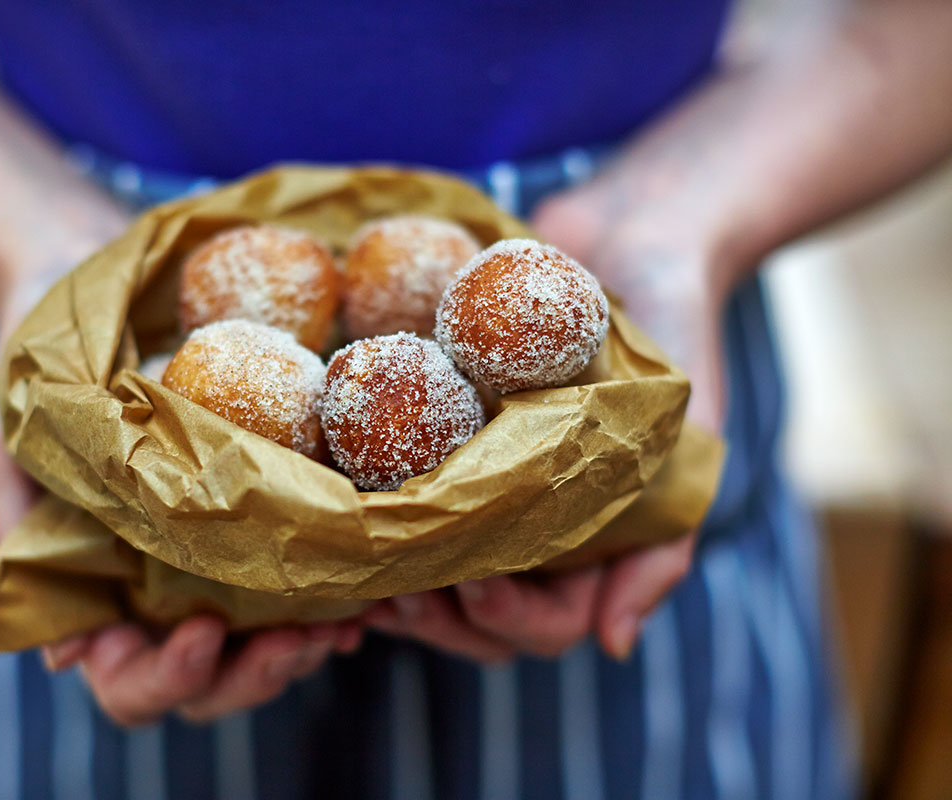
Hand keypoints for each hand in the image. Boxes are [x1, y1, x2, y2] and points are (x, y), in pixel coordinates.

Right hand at [0, 222, 362, 726]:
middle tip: (302, 640)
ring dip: (302, 649)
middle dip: (253, 674)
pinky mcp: (251, 517)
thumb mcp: (9, 436)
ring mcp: (205, 559)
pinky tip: (367, 593)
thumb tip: (64, 657)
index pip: (123, 677)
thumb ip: (24, 527)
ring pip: (258, 649)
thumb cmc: (34, 356)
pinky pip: (294, 583)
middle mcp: (151, 588)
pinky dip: (329, 600)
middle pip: (206, 683)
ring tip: (346, 622)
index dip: (165, 677)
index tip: (204, 632)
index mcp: (88, 587)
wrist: (76, 273)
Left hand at [368, 178, 730, 662]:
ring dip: (394, 587)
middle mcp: (532, 528)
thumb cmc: (672, 333)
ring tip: (359, 566)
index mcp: (591, 544)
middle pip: (476, 623)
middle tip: (396, 590)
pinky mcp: (438, 442)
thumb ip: (663, 540)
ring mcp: (483, 492)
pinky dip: (370, 525)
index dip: (507, 621)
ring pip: (431, 580)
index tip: (473, 585)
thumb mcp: (690, 435)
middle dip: (437, 618)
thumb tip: (614, 647)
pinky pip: (400, 506)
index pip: (546, 626)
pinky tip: (337, 515)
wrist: (628, 238)